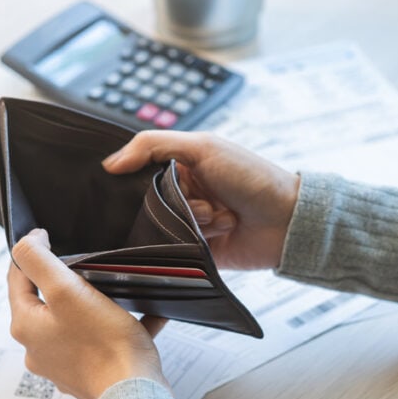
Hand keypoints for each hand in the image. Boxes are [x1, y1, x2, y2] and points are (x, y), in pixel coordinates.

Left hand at [7, 229, 170, 398]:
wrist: (133, 393)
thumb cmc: (104, 344)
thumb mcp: (66, 290)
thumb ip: (38, 260)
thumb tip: (27, 241)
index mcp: (26, 326)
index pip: (17, 279)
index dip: (30, 252)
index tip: (48, 236)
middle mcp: (38, 348)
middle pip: (45, 302)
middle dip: (65, 281)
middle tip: (87, 267)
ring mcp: (63, 363)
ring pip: (75, 322)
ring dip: (94, 304)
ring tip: (118, 292)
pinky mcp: (89, 373)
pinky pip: (103, 341)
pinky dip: (120, 326)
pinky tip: (146, 315)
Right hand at [102, 131, 299, 269]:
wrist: (287, 220)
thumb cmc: (252, 177)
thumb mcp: (203, 147)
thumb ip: (153, 145)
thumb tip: (110, 163)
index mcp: (182, 168)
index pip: (140, 174)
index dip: (139, 180)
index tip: (145, 184)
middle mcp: (184, 196)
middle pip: (148, 205)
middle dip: (173, 204)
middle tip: (199, 200)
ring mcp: (191, 225)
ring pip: (163, 230)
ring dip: (193, 222)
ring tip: (219, 215)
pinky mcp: (198, 253)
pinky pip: (178, 252)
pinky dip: (198, 242)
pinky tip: (223, 232)